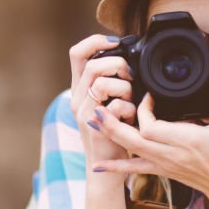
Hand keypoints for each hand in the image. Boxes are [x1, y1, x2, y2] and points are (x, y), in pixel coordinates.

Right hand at [68, 34, 136, 170]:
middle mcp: (77, 99)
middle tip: (130, 77)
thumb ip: (111, 82)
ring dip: (124, 88)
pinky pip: (116, 106)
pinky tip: (131, 118)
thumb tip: (128, 62)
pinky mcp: (96, 128)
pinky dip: (129, 109)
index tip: (115, 43)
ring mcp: (84, 114)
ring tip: (130, 101)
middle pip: (92, 66)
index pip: (77, 53)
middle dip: (117, 66)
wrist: (106, 166)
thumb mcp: (108, 102)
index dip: (95, 41)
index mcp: (80, 89)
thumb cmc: (112, 132)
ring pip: (102, 84)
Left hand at [88, 57, 208, 200]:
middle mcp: (170, 154)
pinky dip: (115, 166)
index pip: (152, 127)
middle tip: (99, 107)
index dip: (143, 110)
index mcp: (186, 140)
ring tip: (92, 121)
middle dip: (113, 123)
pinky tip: (97, 165)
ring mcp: (163, 164)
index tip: (147, 96)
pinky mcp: (161, 171)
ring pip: (129, 151)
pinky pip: (134, 169)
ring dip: (110, 136)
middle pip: (133, 139)